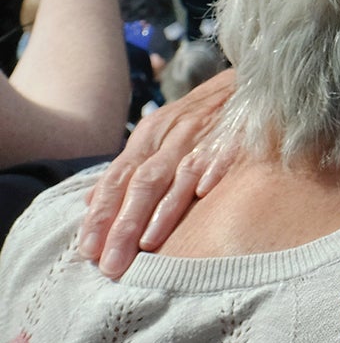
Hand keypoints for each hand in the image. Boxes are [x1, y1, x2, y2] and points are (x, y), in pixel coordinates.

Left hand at [78, 68, 238, 274]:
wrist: (248, 78)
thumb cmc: (199, 115)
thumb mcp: (157, 134)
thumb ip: (128, 167)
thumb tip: (90, 202)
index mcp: (149, 136)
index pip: (117, 179)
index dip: (101, 214)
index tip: (87, 251)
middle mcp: (172, 135)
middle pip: (142, 183)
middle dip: (124, 225)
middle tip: (111, 264)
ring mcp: (206, 133)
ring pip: (178, 173)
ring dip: (162, 211)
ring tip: (147, 246)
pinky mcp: (240, 131)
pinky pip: (225, 152)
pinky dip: (214, 170)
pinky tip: (204, 193)